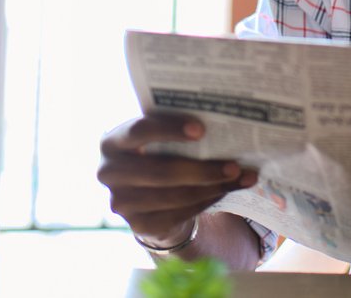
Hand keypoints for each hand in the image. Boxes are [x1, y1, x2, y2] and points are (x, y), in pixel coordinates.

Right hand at [96, 113, 257, 246]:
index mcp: (113, 141)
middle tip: (235, 166)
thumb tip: (224, 125)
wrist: (144, 191)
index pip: (139, 131)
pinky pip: (179, 213)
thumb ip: (177, 130)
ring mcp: (121, 203)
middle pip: (162, 172)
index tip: (201, 130)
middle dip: (202, 170)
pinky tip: (226, 190)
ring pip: (175, 196)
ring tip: (241, 177)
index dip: (170, 130)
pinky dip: (207, 201)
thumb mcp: (158, 137)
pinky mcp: (139, 225)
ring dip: (212, 187)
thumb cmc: (156, 151)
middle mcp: (109, 173)